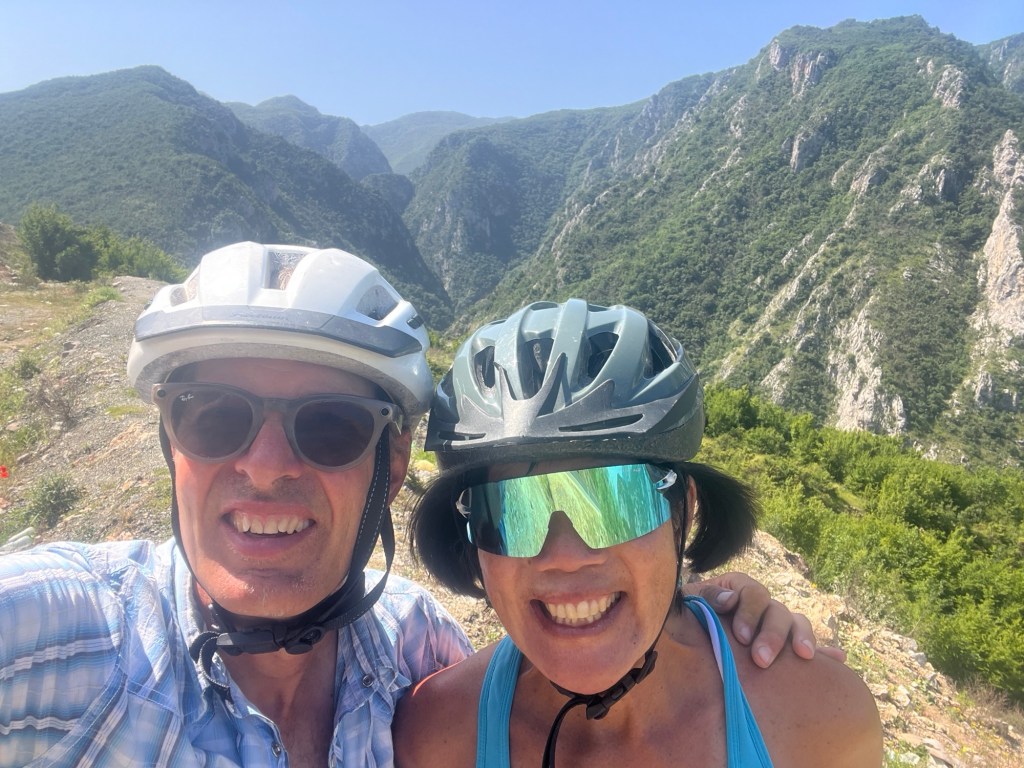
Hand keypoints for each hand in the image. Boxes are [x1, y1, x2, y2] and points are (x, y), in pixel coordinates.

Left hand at [682, 571, 847, 667]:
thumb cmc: (688, 615)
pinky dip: (825, 652)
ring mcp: (776, 623)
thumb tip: (729, 600)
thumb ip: (705, 597)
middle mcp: (762, 603)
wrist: (689, 632)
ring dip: (802, 638)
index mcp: (739, 587)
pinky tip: (838, 659)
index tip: (741, 636)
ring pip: (796, 623)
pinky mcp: (785, 645)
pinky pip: (809, 646)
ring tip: (805, 656)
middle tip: (761, 658)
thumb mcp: (690, 601)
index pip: (753, 593)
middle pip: (777, 611)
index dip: (749, 612)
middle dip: (772, 635)